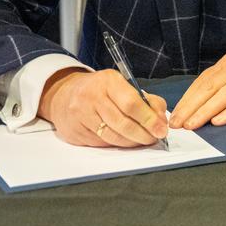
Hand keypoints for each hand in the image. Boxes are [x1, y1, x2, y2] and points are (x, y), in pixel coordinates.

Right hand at [37, 68, 168, 147]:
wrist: (63, 95)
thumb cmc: (100, 90)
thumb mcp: (122, 85)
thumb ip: (146, 100)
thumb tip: (160, 120)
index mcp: (108, 81)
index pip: (131, 103)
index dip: (149, 119)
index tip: (161, 129)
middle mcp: (91, 96)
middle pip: (123, 123)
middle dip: (144, 134)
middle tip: (155, 138)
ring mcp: (80, 115)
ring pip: (113, 136)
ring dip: (132, 142)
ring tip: (143, 141)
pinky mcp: (75, 131)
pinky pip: (102, 143)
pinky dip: (117, 144)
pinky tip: (125, 141)